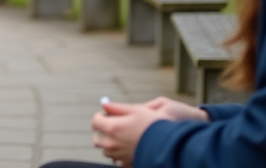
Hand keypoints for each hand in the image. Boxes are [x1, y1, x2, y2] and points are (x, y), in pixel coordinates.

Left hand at [90, 98, 205, 165]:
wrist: (171, 145)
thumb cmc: (155, 125)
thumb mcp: (137, 110)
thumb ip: (117, 107)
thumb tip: (104, 104)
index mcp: (113, 128)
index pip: (94, 122)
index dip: (100, 117)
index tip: (107, 115)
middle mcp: (113, 144)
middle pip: (97, 140)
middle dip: (102, 132)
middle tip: (112, 126)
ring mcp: (120, 157)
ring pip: (106, 152)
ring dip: (110, 145)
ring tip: (123, 138)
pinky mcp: (128, 165)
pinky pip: (117, 161)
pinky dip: (119, 156)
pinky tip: (130, 149)